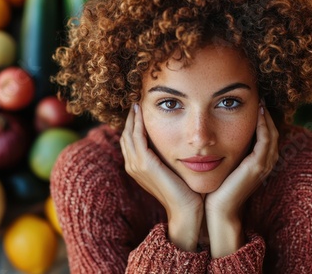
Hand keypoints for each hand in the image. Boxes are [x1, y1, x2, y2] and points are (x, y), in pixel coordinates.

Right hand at [120, 104, 203, 250]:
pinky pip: (137, 136)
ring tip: (138, 103)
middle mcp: (132, 165)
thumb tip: (173, 142)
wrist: (186, 209)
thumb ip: (166, 157)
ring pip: (129, 133)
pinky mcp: (144, 163)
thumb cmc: (184, 191)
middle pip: (126, 135)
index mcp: (136, 167)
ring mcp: (136, 165)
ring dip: (133, 117)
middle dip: (131, 118)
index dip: (133, 124)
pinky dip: (139, 122)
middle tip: (136, 102)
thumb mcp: (171, 170)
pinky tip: (143, 111)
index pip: (130, 140)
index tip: (140, 109)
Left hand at [205, 103, 278, 256]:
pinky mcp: (256, 167)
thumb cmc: (216, 188)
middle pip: (273, 131)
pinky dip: (263, 126)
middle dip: (267, 114)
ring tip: (261, 100)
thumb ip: (225, 151)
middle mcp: (264, 163)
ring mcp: (263, 165)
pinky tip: (258, 113)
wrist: (217, 210)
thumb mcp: (223, 165)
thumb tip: (215, 136)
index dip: (263, 119)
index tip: (254, 102)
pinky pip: (265, 141)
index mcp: (257, 163)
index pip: (266, 135)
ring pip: (272, 134)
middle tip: (261, 96)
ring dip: (267, 116)